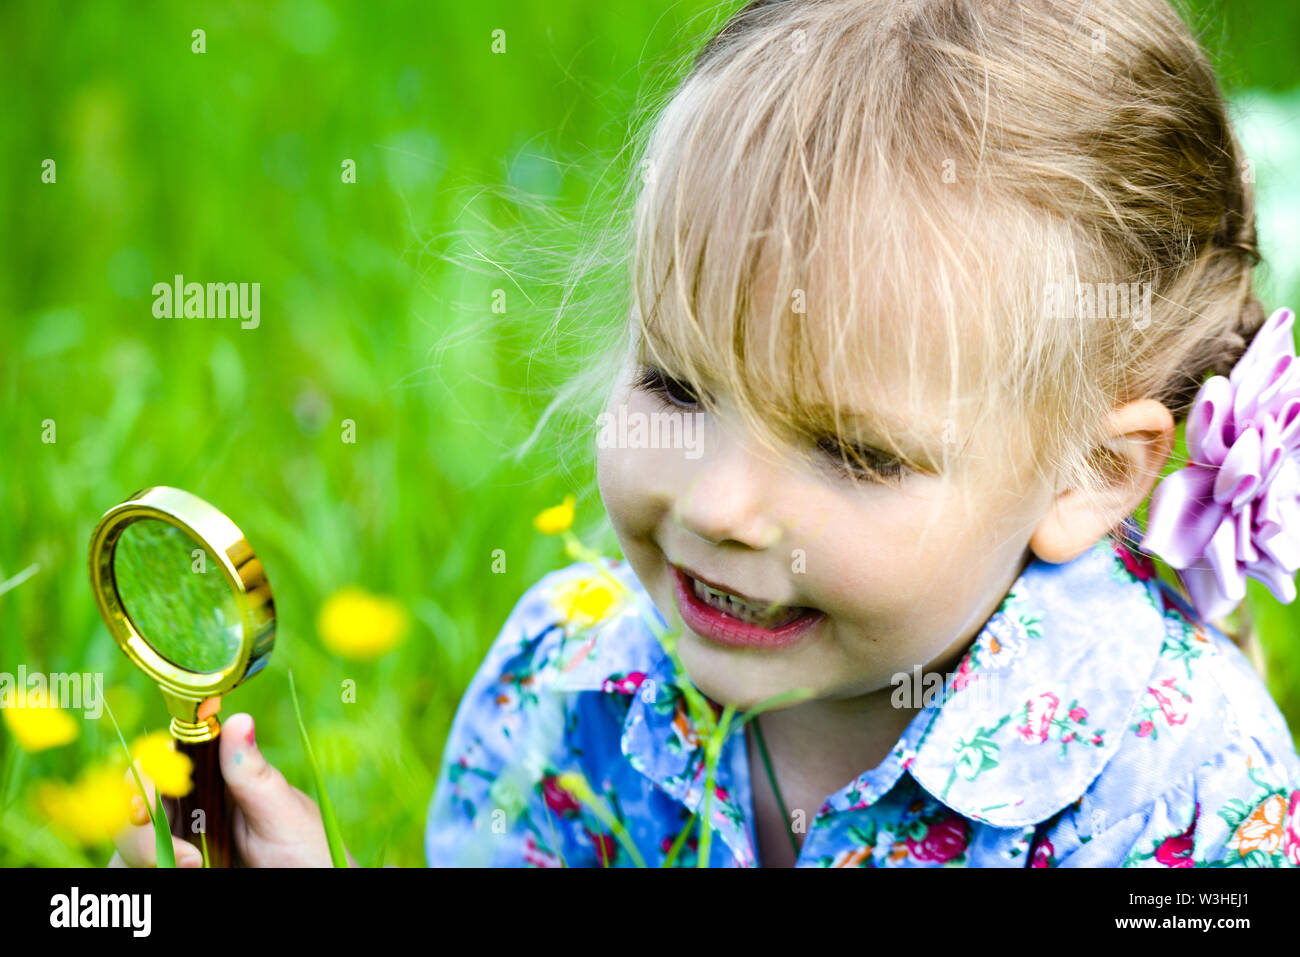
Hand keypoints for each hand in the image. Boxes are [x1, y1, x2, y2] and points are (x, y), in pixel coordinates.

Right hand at [109, 713, 356, 867]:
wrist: (307, 883)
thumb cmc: (304, 846)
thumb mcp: (281, 810)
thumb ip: (253, 773)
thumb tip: (239, 719)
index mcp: (211, 778)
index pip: (158, 764)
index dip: (143, 778)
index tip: (145, 804)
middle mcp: (186, 807)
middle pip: (133, 806)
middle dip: (138, 831)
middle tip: (181, 859)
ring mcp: (174, 843)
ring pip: (127, 845)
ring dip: (144, 857)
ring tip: (194, 869)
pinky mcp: (170, 869)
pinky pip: (135, 870)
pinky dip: (146, 870)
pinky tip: (185, 873)